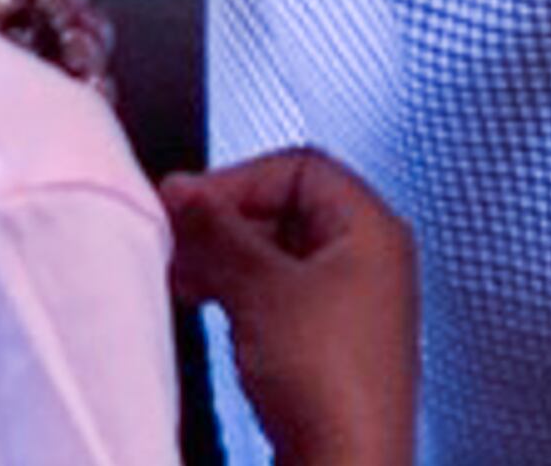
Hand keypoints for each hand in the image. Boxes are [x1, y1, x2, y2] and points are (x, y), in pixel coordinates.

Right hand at [164, 147, 417, 465]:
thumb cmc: (329, 383)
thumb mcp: (260, 288)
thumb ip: (217, 230)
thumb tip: (183, 191)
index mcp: (372, 230)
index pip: (299, 166)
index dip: (239, 178)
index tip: (189, 201)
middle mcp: (369, 261)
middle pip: (286, 208)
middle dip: (225, 221)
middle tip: (178, 237)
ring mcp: (351, 306)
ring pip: (277, 254)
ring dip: (225, 258)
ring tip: (183, 274)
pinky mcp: (329, 346)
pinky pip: (278, 295)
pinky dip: (238, 292)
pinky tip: (206, 305)